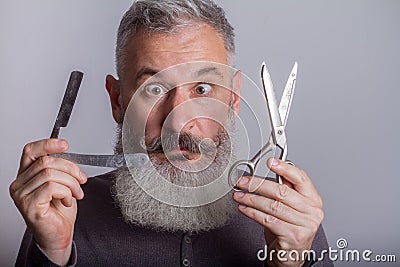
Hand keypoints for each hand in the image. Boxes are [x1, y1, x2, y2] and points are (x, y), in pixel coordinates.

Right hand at [9, 139, 86, 264]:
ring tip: (76, 193)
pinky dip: (66, 192)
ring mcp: (22, 195)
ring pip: (50, 173)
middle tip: (82, 180)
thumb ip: (59, 168)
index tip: (64, 145)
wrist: (59, 234)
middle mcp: (20, 184)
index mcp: (26, 175)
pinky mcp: (28, 205)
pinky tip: (67, 200)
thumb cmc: (59, 211)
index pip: (31, 151)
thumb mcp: (62, 183)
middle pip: (46, 162)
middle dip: (70, 169)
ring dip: (71, 183)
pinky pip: (51, 187)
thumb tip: (66, 153)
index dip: (47, 144)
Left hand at [232, 158, 323, 266]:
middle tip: (243, 182)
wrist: (290, 256)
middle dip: (258, 185)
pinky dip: (252, 213)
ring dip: (251, 199)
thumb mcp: (290, 207)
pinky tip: (243, 209)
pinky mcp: (294, 236)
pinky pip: (268, 219)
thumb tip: (272, 170)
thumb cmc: (289, 229)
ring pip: (273, 206)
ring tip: (239, 196)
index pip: (301, 178)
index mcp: (313, 199)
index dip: (284, 168)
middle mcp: (313, 211)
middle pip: (282, 191)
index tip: (270, 162)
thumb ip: (285, 188)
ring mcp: (305, 224)